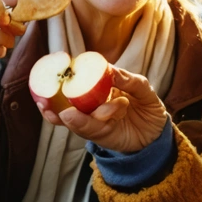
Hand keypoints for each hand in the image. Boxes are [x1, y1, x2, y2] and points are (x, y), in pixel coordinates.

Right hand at [40, 67, 168, 153]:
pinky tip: (68, 118)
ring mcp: (94, 119)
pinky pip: (88, 129)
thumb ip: (131, 81)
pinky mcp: (100, 134)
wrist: (158, 132)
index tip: (53, 67)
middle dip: (53, 100)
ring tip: (63, 112)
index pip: (80, 79)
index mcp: (100, 87)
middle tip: (43, 97)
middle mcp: (92, 103)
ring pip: (77, 117)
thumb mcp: (145, 90)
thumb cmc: (148, 106)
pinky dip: (80, 124)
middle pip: (69, 101)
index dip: (64, 75)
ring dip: (70, 115)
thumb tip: (113, 71)